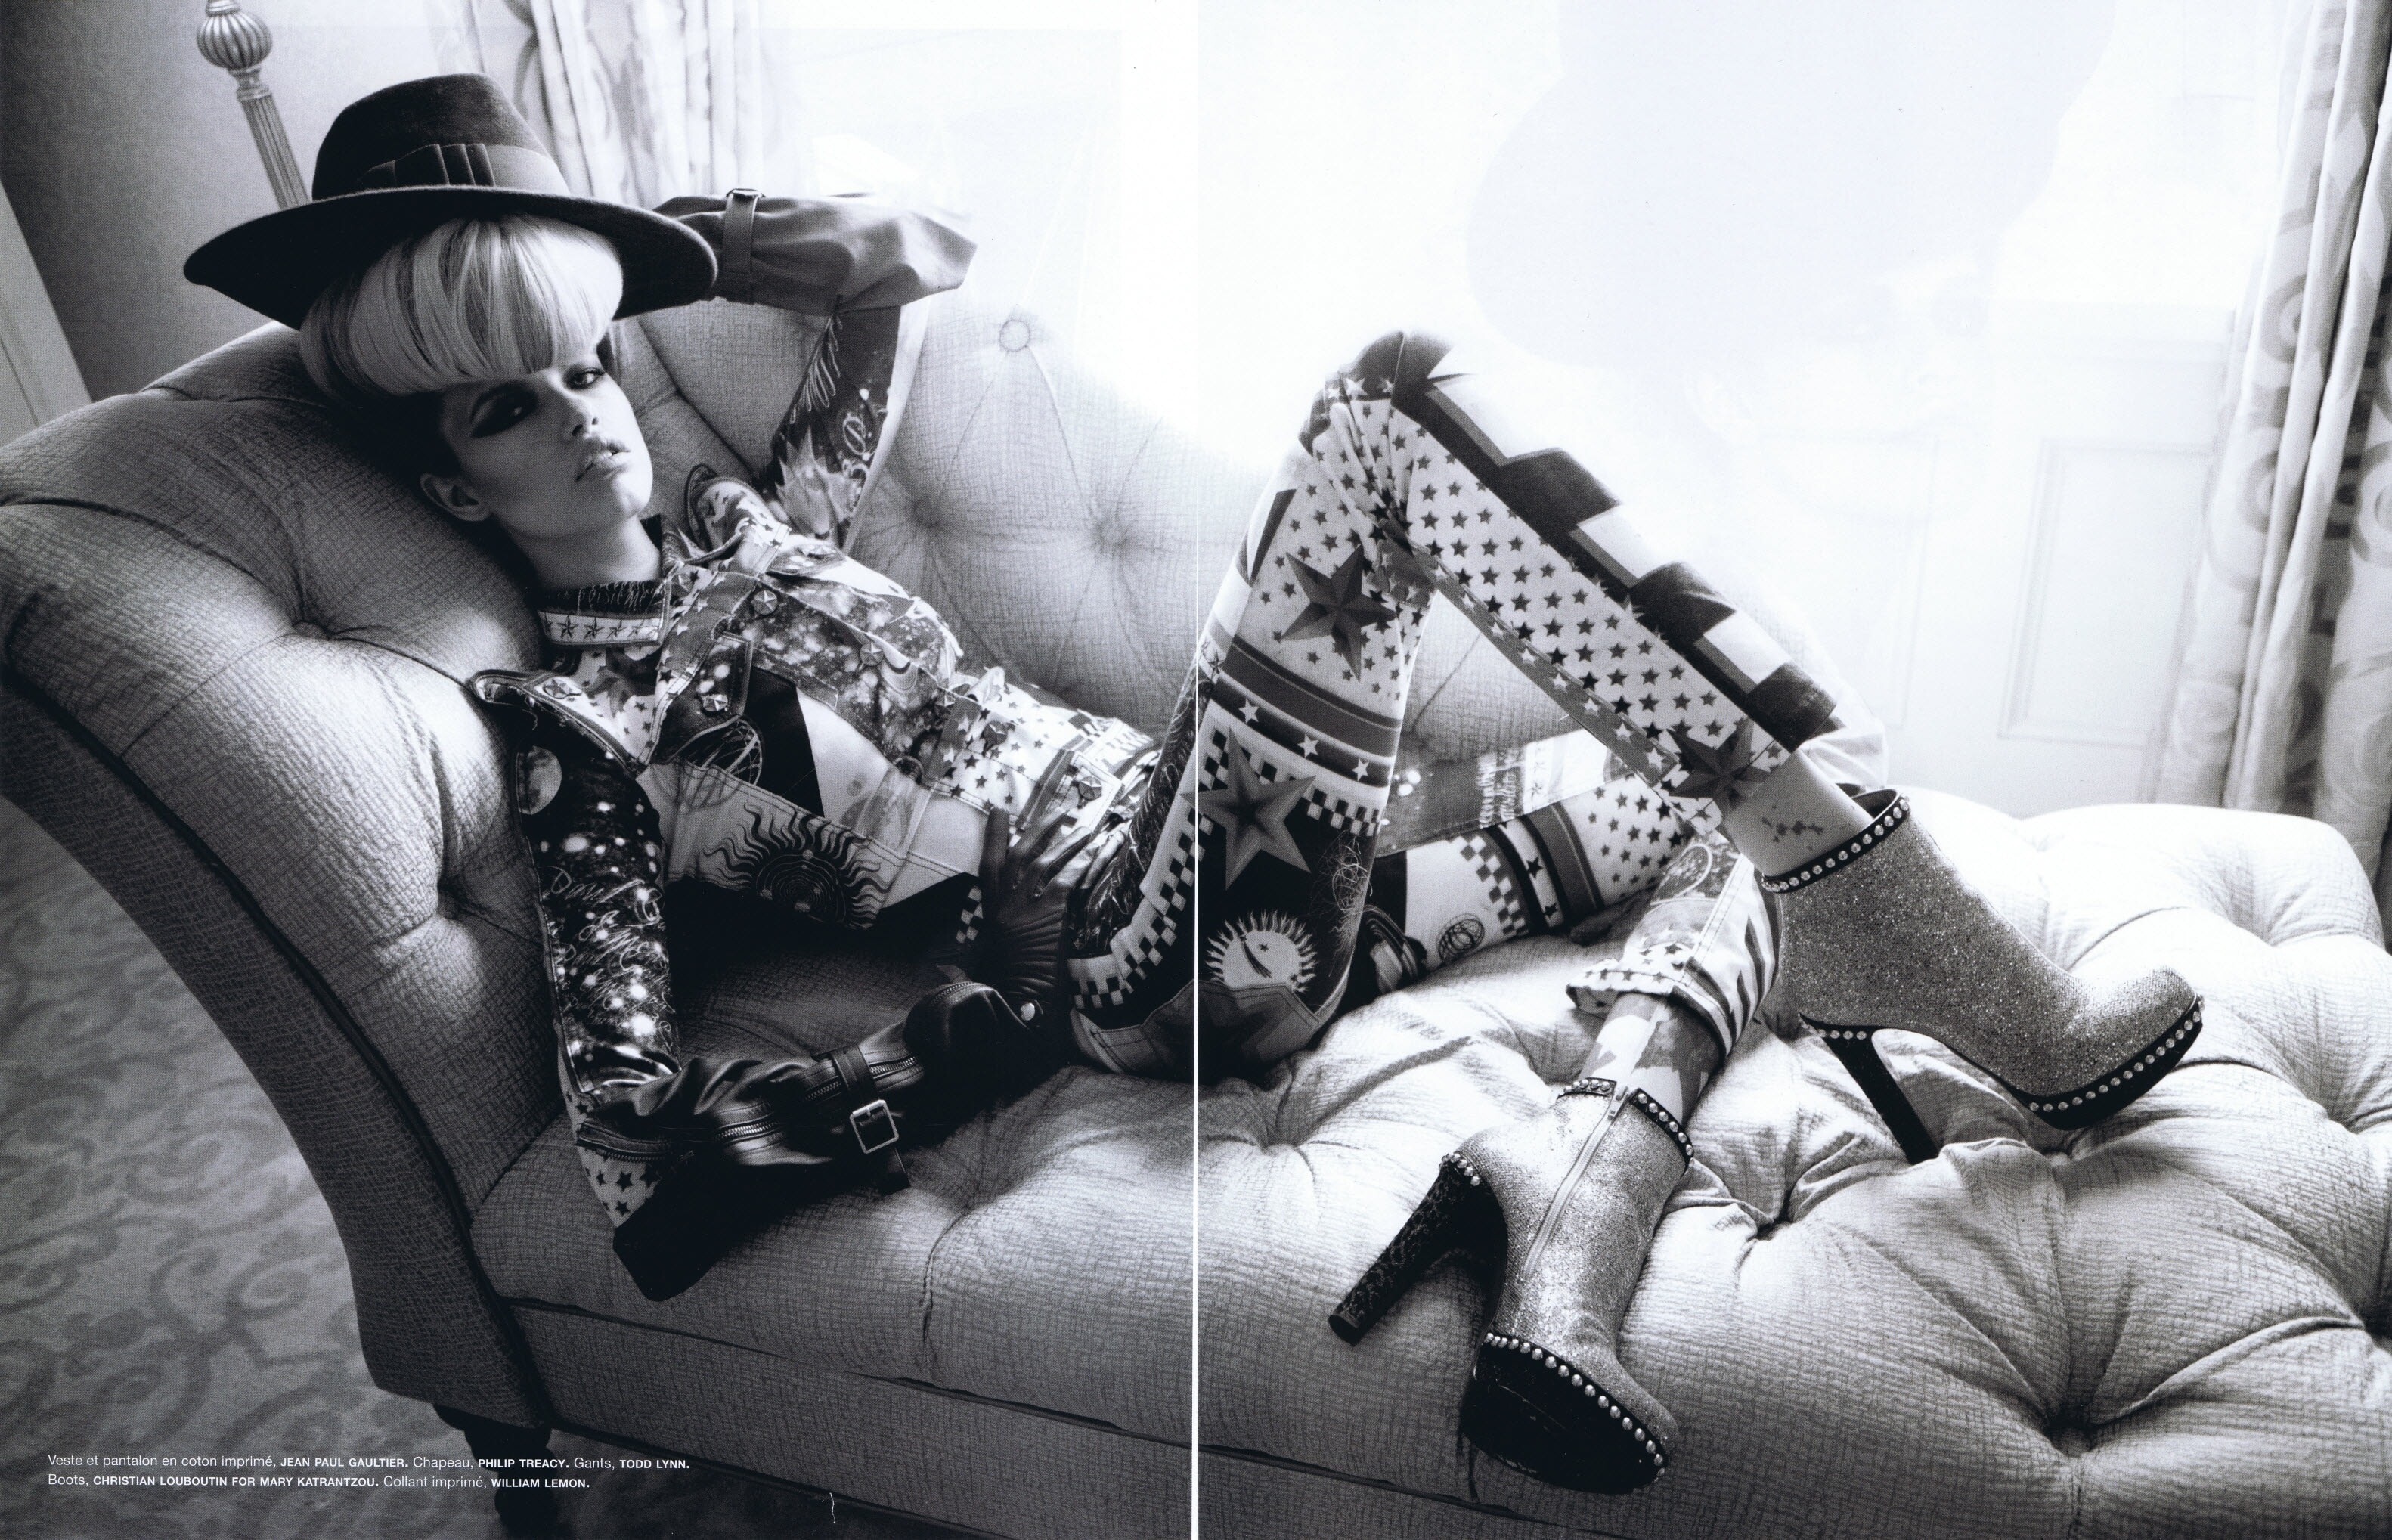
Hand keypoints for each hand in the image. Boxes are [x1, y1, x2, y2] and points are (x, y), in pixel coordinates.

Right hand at [971, 801, 1099, 1027]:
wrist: (1019, 1009)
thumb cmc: (1001, 994)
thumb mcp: (978, 972)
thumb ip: (960, 963)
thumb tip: (939, 965)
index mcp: (991, 915)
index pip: (989, 865)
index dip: (994, 836)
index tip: (1000, 812)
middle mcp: (1007, 906)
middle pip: (1019, 855)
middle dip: (1038, 829)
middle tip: (1058, 811)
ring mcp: (1028, 910)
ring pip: (1045, 862)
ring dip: (1067, 841)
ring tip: (1086, 826)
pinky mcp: (1052, 917)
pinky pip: (1067, 879)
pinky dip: (1082, 863)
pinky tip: (1097, 851)